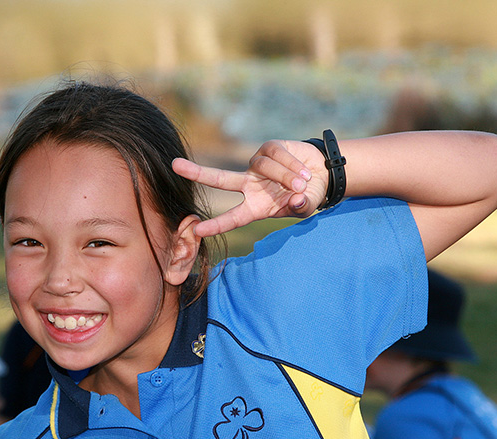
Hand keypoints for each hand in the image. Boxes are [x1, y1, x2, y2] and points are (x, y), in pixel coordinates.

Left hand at [173, 140, 327, 236]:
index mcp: (254, 207)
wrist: (322, 174)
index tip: (197, 231)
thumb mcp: (307, 207)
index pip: (232, 218)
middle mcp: (249, 186)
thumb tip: (297, 202)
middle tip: (174, 166)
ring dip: (286, 176)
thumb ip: (302, 208)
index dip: (216, 225)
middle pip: (219, 179)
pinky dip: (291, 164)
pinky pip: (275, 154)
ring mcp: (256, 166)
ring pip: (263, 167)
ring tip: (303, 183)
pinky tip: (303, 171)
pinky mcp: (268, 148)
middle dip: (197, 173)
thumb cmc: (310, 196)